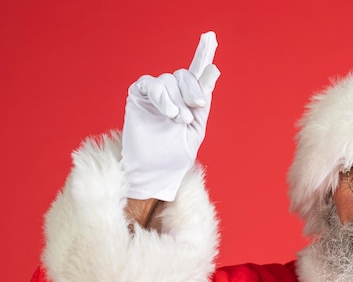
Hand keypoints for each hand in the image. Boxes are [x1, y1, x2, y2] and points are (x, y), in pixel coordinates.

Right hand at [121, 31, 219, 200]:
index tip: (210, 38)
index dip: (203, 55)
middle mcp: (172, 94)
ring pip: (169, 80)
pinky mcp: (138, 97)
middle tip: (196, 107)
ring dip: (177, 100)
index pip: (196, 74)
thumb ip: (202, 102)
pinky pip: (151, 84)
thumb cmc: (175, 155)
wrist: (155, 172)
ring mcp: (154, 95)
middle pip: (184, 75)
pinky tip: (169, 112)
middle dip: (193, 89)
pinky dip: (162, 96)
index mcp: (188, 100)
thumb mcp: (196, 129)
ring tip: (178, 120)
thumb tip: (213, 71)